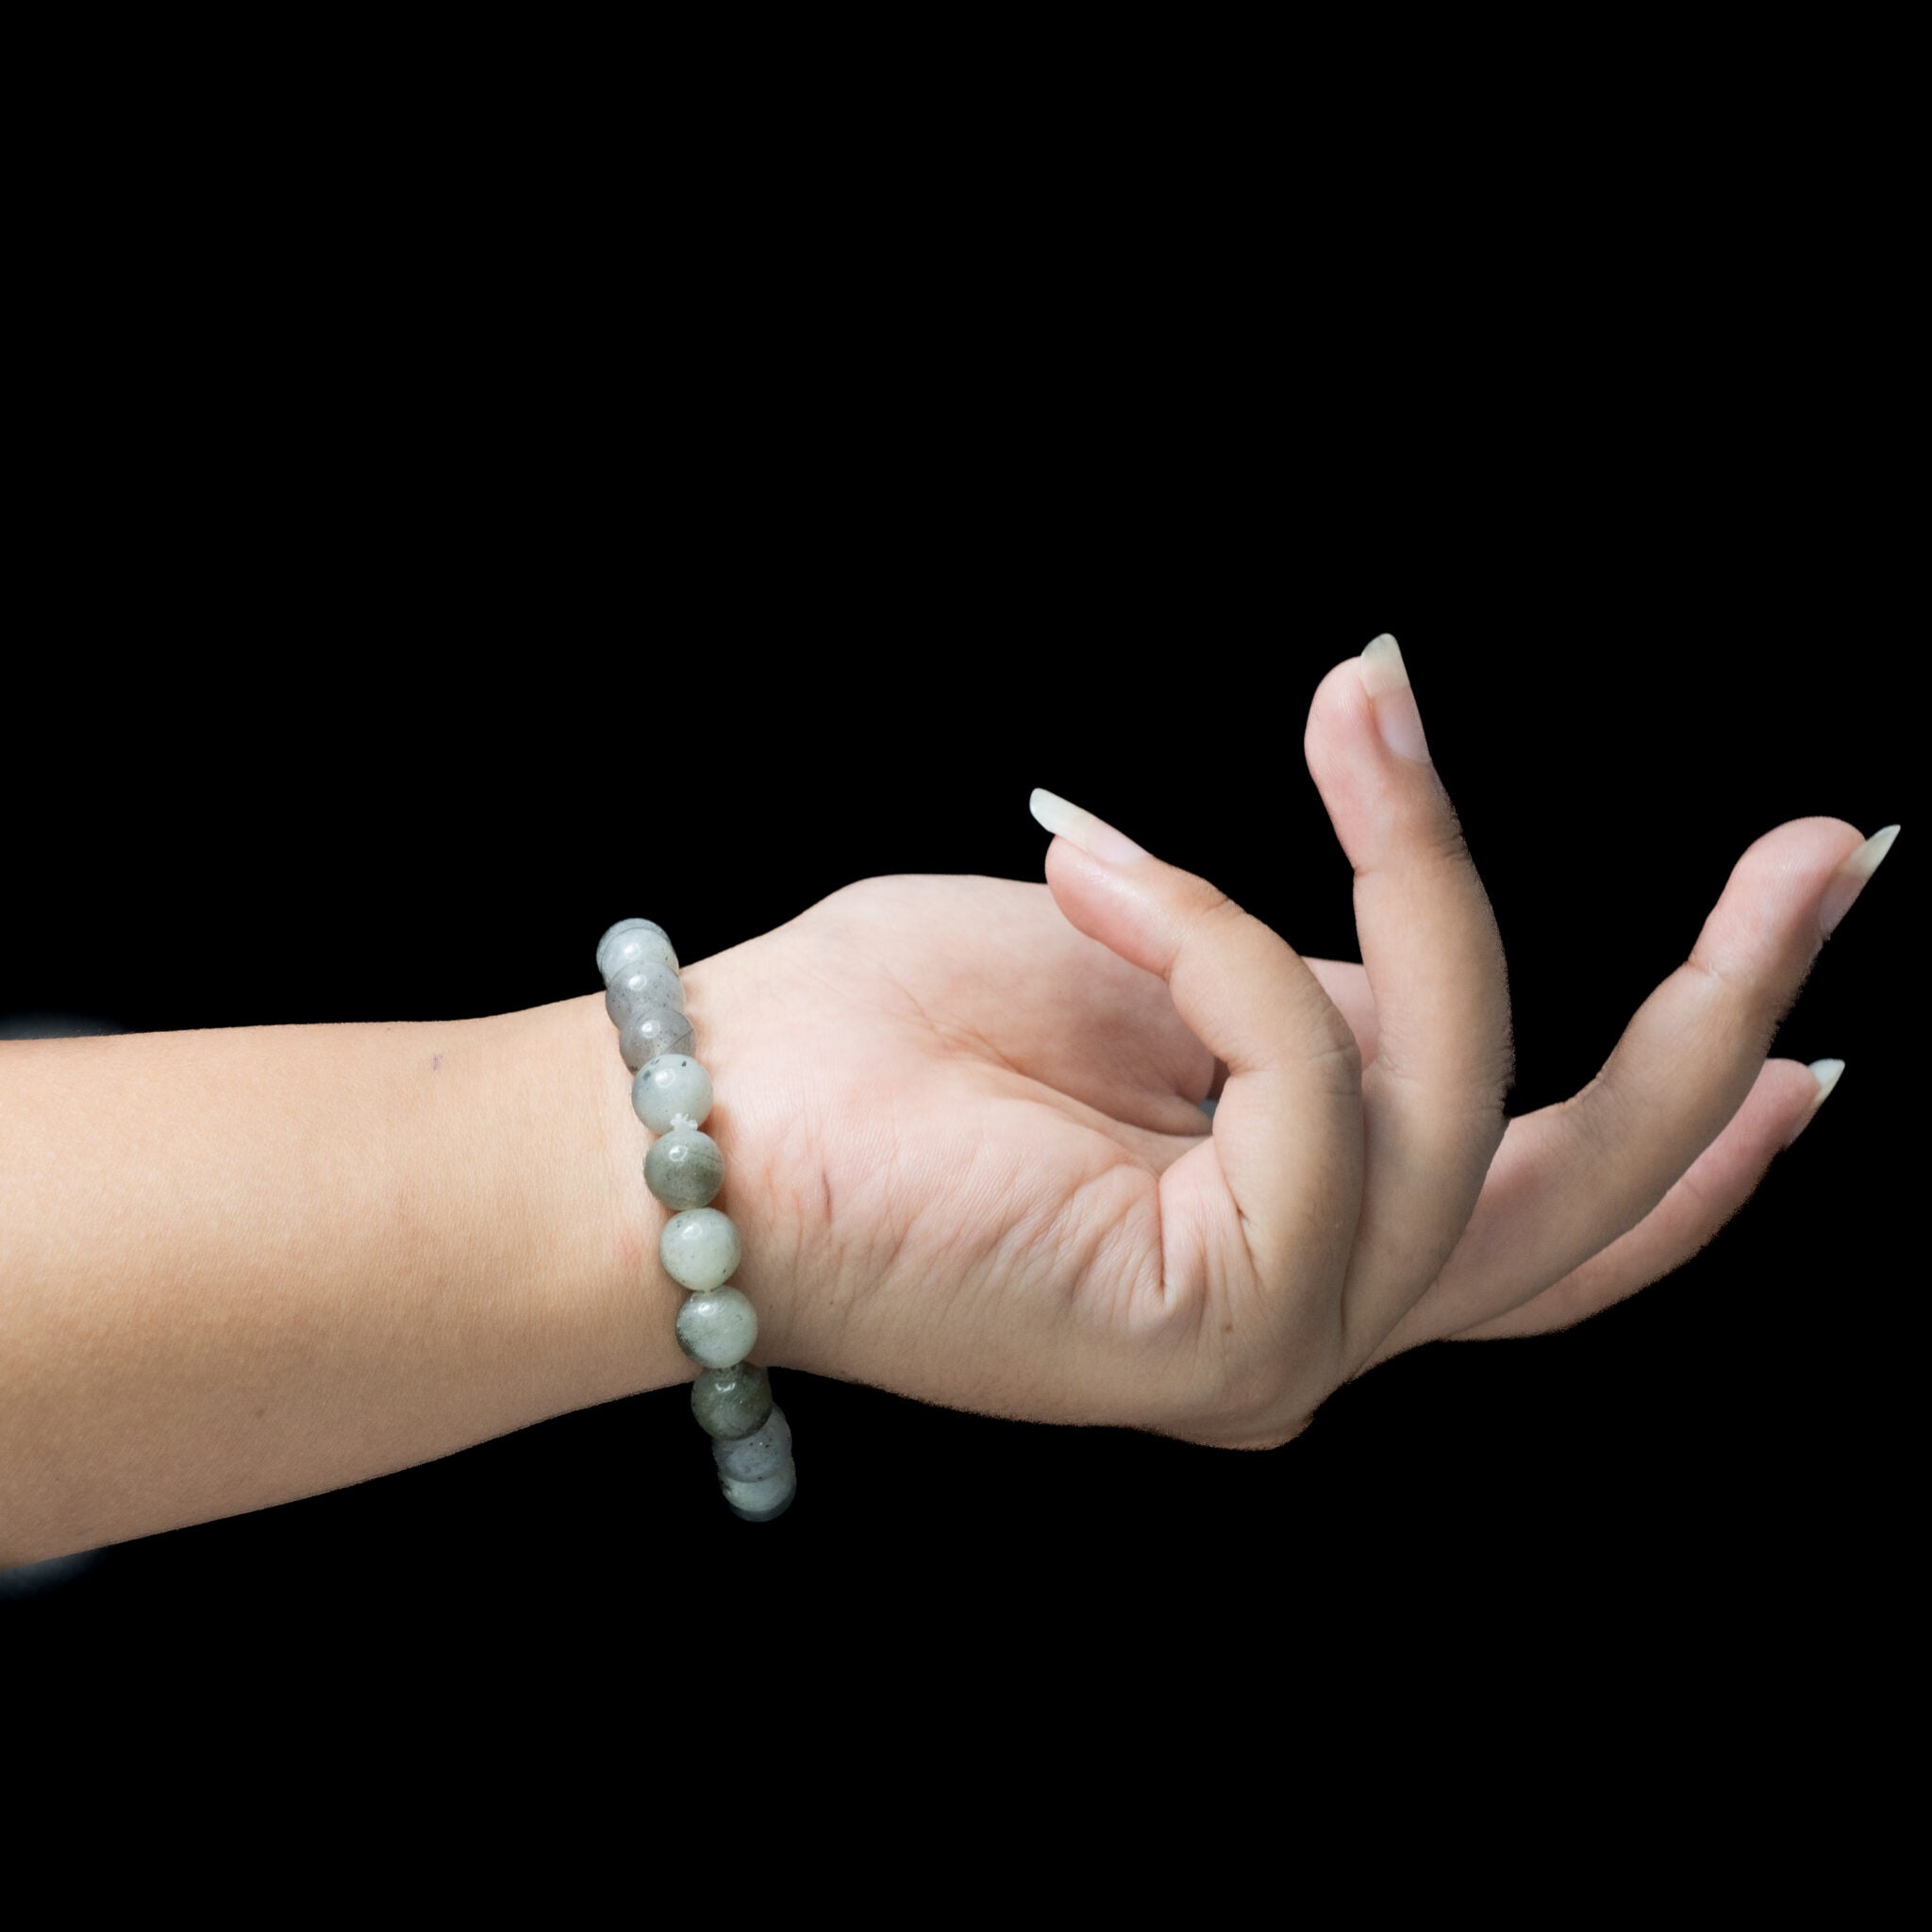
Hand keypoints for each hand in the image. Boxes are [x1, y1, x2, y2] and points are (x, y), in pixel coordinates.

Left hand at [681, 639, 1893, 1446]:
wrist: (703, 1123)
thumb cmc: (897, 1032)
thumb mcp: (1169, 981)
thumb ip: (1315, 1010)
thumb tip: (1420, 967)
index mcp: (1299, 1232)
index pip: (1552, 1218)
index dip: (1705, 1126)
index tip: (1814, 1004)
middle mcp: (1316, 1310)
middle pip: (1596, 1201)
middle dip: (1729, 1016)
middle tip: (1832, 847)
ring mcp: (1281, 1338)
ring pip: (1472, 1104)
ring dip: (1424, 873)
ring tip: (1351, 703)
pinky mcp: (1226, 1326)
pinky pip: (1319, 1088)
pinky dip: (1224, 937)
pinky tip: (1098, 866)